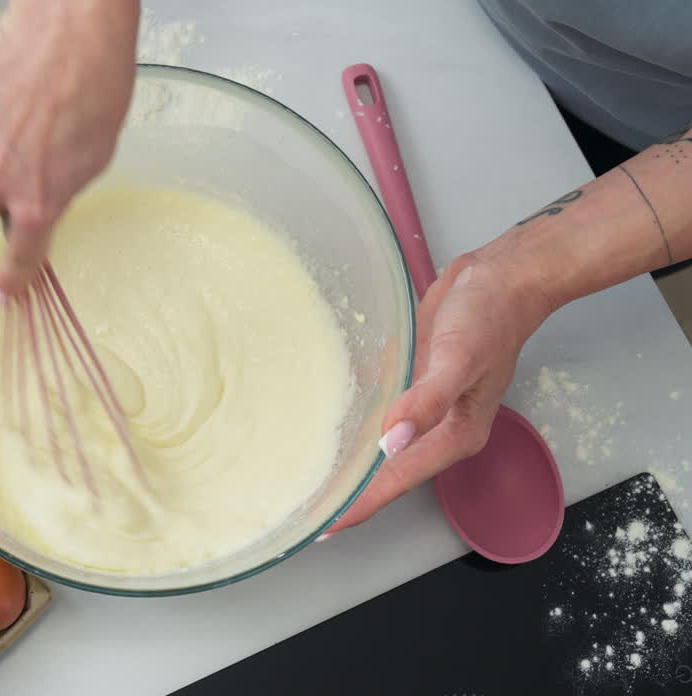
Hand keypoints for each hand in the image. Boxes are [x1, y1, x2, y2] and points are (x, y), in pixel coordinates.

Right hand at [0, 0, 138, 303]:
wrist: (71, 29)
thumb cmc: (95, 84)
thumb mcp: (94, 155)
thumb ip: (60, 187)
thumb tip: (44, 198)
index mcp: (39, 200)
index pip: (20, 256)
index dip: (11, 280)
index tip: (2, 295)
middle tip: (2, 170)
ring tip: (15, 109)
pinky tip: (6, 83)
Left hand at [330, 249, 554, 531]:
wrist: (503, 277)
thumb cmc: (489, 319)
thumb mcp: (458, 360)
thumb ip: (426, 403)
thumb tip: (391, 442)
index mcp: (453, 435)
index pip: (397, 481)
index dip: (360, 504)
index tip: (322, 525)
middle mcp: (437, 429)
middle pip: (385, 472)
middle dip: (347, 491)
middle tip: (299, 508)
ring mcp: (422, 407)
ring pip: (377, 444)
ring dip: (346, 460)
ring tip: (302, 476)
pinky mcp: (410, 382)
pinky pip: (375, 410)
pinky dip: (350, 421)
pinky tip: (319, 424)